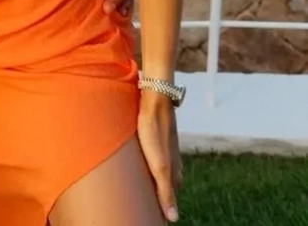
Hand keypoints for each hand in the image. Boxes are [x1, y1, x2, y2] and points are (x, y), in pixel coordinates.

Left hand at [137, 91, 181, 221]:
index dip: (162, 213)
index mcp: (174, 175)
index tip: (153, 223)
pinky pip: (154, 165)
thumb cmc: (154, 132)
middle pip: (166, 192)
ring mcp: (166, 155)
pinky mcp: (158, 144)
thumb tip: (173, 219)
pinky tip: (141, 172)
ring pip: (160, 178)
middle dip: (157, 203)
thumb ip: (166, 191)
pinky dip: (149, 173)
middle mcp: (173, 167)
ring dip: (153, 188)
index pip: (170, 203)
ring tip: (140, 196)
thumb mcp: (158, 165)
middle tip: (144, 212)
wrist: (155, 101)